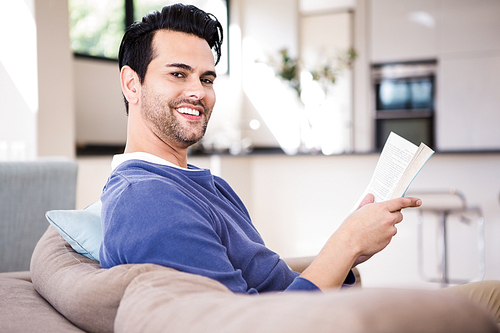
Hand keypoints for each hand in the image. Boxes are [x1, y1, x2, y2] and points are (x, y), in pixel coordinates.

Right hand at [300, 194, 420, 289]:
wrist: (349, 242)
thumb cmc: (351, 226)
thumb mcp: (359, 210)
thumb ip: (368, 203)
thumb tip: (371, 197)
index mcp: (381, 208)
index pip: (400, 202)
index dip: (411, 201)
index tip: (418, 201)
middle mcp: (388, 218)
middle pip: (399, 216)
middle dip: (394, 216)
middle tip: (383, 218)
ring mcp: (389, 230)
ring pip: (393, 227)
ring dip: (387, 227)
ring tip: (372, 230)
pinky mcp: (388, 240)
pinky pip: (388, 236)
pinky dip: (383, 236)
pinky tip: (372, 236)